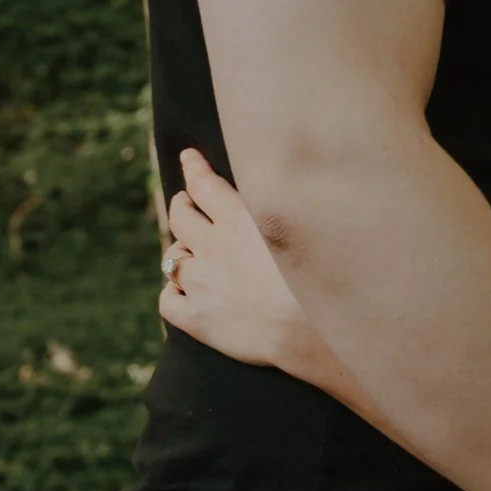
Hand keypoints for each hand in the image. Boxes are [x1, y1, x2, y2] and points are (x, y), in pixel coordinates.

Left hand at [159, 146, 337, 381]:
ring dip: (178, 253)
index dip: (193, 168)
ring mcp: (201, 283)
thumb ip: (281, 207)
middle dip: (181, 206)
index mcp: (239, 220)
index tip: (188, 158)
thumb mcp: (304, 227)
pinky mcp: (197, 319)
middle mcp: (213, 246)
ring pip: (172, 258)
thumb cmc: (323, 279)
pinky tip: (184, 295)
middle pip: (180, 216)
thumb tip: (286, 189)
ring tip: (187, 254)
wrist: (313, 332)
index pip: (204, 184)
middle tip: (184, 203)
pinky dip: (172, 294)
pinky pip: (167, 301)